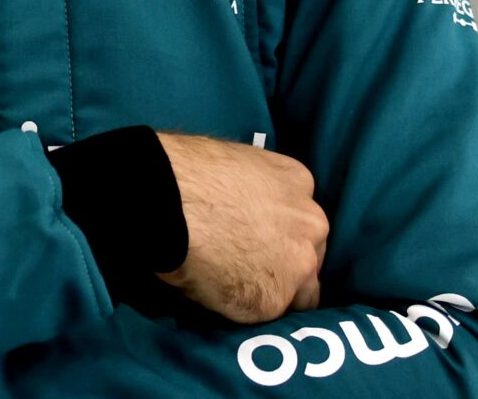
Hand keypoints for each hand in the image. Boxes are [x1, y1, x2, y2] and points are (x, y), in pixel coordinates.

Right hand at [154, 133, 326, 323]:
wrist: (167, 201)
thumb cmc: (187, 172)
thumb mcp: (236, 165)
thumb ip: (254, 190)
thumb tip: (239, 207)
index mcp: (298, 182)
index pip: (302, 216)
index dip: (280, 230)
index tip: (259, 237)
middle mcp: (311, 225)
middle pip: (310, 254)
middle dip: (286, 262)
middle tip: (250, 265)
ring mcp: (297, 265)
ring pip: (301, 292)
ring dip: (276, 290)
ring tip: (239, 288)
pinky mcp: (273, 301)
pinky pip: (266, 312)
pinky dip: (246, 307)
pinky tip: (219, 294)